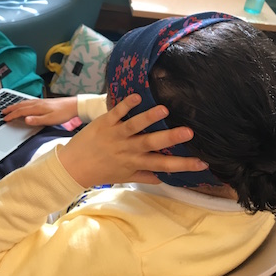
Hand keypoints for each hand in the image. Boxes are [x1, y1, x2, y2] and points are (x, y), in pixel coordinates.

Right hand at [2, 96, 77, 125]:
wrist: (73, 105)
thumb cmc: (63, 113)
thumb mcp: (50, 120)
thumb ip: (37, 120)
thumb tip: (25, 119)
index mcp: (37, 108)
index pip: (21, 112)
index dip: (12, 115)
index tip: (5, 119)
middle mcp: (37, 103)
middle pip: (20, 105)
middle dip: (10, 109)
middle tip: (2, 112)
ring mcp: (40, 101)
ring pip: (24, 103)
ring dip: (15, 105)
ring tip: (10, 108)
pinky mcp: (43, 102)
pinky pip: (29, 102)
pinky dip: (22, 104)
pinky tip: (24, 105)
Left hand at [58, 94, 207, 187]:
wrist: (73, 166)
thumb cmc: (100, 171)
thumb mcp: (123, 177)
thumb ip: (143, 176)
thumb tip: (163, 179)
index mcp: (135, 163)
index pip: (163, 165)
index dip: (183, 165)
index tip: (203, 163)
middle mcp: (128, 149)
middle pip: (152, 143)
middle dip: (171, 138)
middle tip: (189, 132)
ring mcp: (116, 135)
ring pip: (134, 125)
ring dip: (149, 117)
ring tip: (164, 109)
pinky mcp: (104, 123)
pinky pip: (116, 112)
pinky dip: (126, 104)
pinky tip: (137, 96)